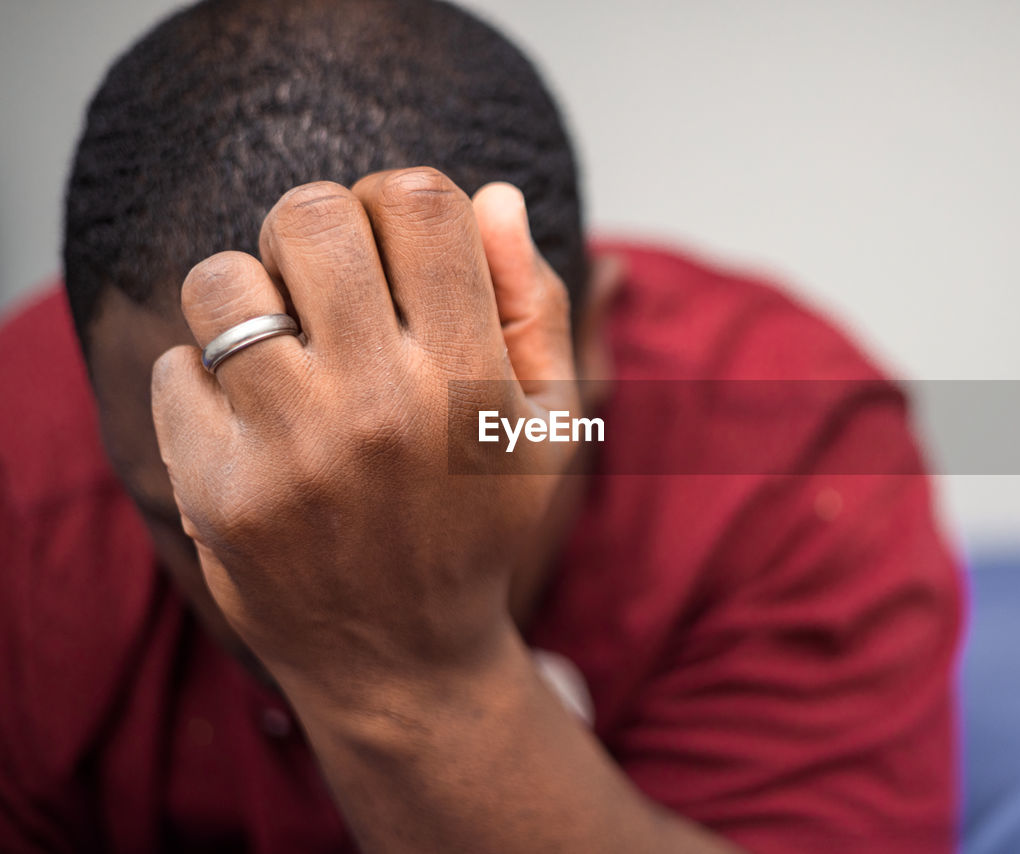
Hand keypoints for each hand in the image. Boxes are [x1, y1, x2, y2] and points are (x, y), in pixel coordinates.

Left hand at [150, 168, 577, 700]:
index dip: (399, 199)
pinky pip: (172, 369)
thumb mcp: (546, 423)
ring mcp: (293, 451)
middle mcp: (381, 405)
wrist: (403, 657)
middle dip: (316, 232)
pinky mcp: (219, 493)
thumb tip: (495, 195)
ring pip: (222, 282)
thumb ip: (534, 302)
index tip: (394, 246)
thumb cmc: (479, 520)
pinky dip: (202, 381)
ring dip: (248, 297)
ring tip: (280, 346)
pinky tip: (249, 421)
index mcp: (471, 378)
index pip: (419, 201)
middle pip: (310, 215)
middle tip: (328, 287)